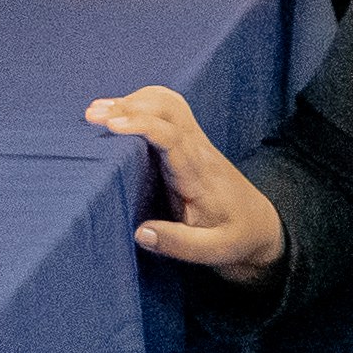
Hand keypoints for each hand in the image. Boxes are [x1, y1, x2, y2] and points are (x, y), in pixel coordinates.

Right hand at [91, 84, 288, 273]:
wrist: (260, 226)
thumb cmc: (236, 238)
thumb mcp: (213, 250)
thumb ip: (177, 243)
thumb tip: (140, 232)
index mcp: (200, 173)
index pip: (172, 137)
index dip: (142, 126)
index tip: (110, 126)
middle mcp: (198, 150)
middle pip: (169, 109)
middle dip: (130, 105)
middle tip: (92, 115)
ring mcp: (196, 143)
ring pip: (169, 104)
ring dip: (135, 101)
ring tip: (97, 111)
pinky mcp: (191, 144)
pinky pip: (170, 111)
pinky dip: (144, 103)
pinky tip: (120, 111)